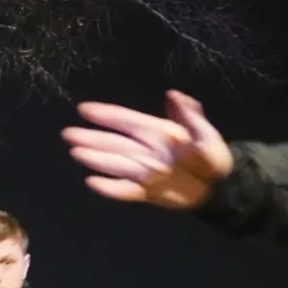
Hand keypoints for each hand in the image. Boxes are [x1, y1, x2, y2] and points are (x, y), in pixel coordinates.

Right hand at [62, 91, 232, 209]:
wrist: (219, 186)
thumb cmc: (213, 156)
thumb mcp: (206, 133)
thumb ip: (190, 117)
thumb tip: (174, 95)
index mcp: (156, 132)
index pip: (126, 121)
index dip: (106, 115)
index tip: (84, 109)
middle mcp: (144, 150)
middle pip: (113, 143)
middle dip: (91, 138)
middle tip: (68, 134)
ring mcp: (143, 171)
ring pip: (115, 163)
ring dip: (96, 159)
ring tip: (75, 153)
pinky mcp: (146, 192)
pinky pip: (125, 190)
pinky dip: (110, 188)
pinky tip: (93, 183)